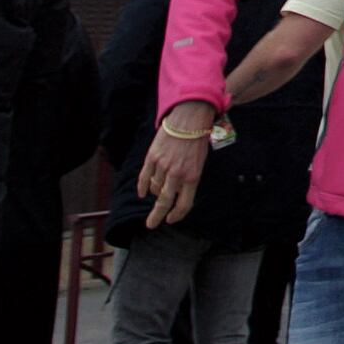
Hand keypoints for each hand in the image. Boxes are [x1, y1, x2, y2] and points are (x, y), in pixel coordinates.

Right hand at [134, 102, 216, 225]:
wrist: (189, 118)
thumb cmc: (197, 139)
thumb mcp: (200, 161)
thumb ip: (190, 178)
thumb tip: (178, 193)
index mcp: (193, 176)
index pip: (184, 203)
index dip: (177, 215)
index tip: (171, 219)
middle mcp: (177, 173)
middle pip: (165, 201)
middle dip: (157, 216)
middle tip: (151, 224)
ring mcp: (163, 166)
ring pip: (155, 188)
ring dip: (155, 194)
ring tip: (156, 193)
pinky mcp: (152, 157)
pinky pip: (145, 177)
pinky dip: (143, 186)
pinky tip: (143, 193)